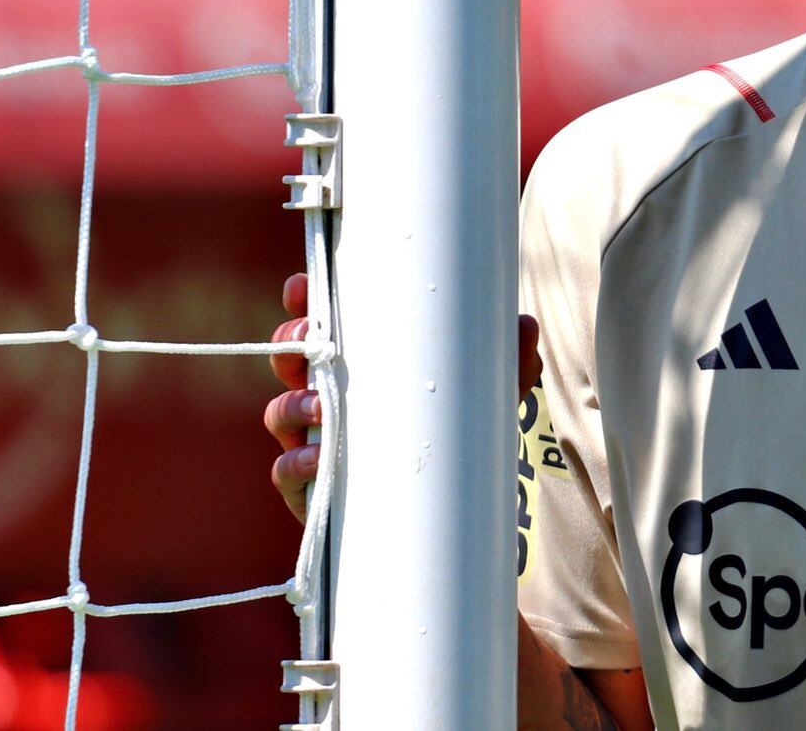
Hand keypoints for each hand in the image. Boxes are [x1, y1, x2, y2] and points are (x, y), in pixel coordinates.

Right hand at [263, 272, 545, 523]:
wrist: (441, 521)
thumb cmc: (452, 442)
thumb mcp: (487, 401)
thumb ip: (510, 364)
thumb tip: (524, 324)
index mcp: (363, 370)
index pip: (327, 329)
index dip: (308, 305)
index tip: (303, 285)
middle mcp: (331, 401)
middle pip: (291, 362)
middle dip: (290, 344)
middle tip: (307, 336)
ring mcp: (315, 443)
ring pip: (281, 414)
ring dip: (292, 404)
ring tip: (320, 405)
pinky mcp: (314, 491)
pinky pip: (287, 473)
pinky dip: (295, 463)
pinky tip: (317, 457)